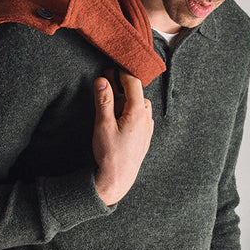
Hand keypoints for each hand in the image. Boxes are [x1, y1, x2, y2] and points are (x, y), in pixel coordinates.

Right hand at [93, 71, 153, 205]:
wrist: (117, 180)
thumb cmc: (110, 154)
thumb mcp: (103, 125)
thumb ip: (104, 100)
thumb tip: (102, 80)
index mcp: (138, 113)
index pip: (133, 84)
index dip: (121, 74)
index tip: (110, 70)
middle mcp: (146, 120)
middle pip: (137, 95)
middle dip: (122, 91)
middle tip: (106, 94)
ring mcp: (147, 130)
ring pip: (139, 108)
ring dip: (126, 105)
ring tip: (111, 116)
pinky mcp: (144, 139)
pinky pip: (140, 120)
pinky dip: (130, 116)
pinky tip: (118, 126)